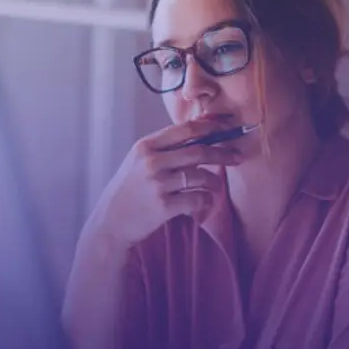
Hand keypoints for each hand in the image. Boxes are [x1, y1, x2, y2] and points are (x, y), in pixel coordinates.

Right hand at [89, 119, 240, 245]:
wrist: (111, 221)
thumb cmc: (130, 189)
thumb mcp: (139, 161)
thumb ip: (164, 148)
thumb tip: (200, 132)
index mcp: (146, 146)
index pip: (185, 129)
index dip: (210, 126)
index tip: (228, 126)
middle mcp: (151, 162)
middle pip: (198, 151)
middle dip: (223, 154)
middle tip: (237, 157)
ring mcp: (158, 184)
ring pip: (201, 176)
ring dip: (214, 182)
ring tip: (214, 186)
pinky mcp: (164, 206)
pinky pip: (197, 199)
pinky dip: (206, 200)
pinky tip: (203, 202)